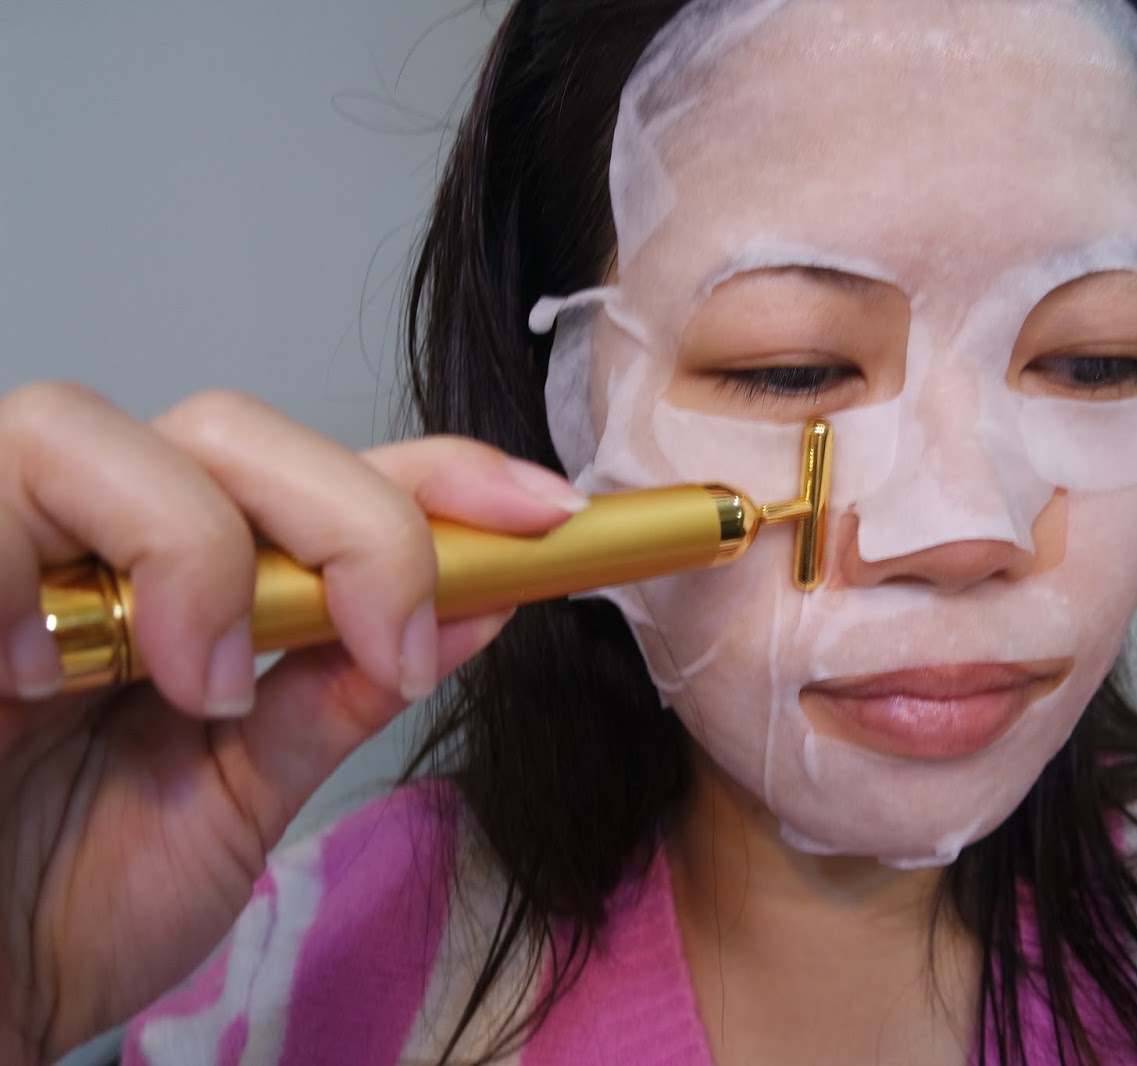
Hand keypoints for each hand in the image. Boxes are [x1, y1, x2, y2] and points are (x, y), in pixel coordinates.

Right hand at [0, 383, 582, 1062]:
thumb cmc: (69, 900)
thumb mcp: (240, 802)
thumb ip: (339, 696)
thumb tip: (485, 609)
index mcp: (206, 587)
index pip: (335, 477)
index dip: (446, 472)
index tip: (550, 512)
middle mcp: (108, 546)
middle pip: (236, 430)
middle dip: (351, 523)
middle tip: (386, 651)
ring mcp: (14, 554)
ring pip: (98, 432)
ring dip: (193, 552)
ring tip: (200, 687)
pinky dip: (36, 568)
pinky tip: (45, 672)